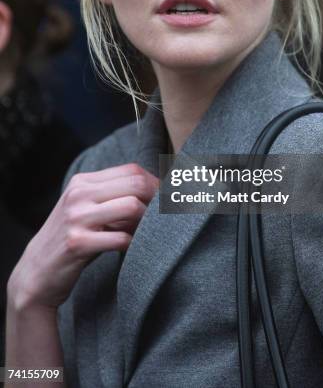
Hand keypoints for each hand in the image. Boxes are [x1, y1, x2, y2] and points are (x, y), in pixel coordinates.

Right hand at [8, 163, 158, 310]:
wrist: (36, 272)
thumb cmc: (72, 239)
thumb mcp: (86, 209)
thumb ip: (112, 196)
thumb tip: (157, 192)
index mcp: (83, 181)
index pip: (131, 169)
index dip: (155, 183)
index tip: (166, 198)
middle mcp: (79, 194)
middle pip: (136, 184)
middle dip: (157, 199)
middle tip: (164, 216)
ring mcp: (76, 218)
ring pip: (132, 207)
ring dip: (146, 222)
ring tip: (145, 233)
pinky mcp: (77, 243)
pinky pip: (121, 238)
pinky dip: (133, 243)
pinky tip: (131, 248)